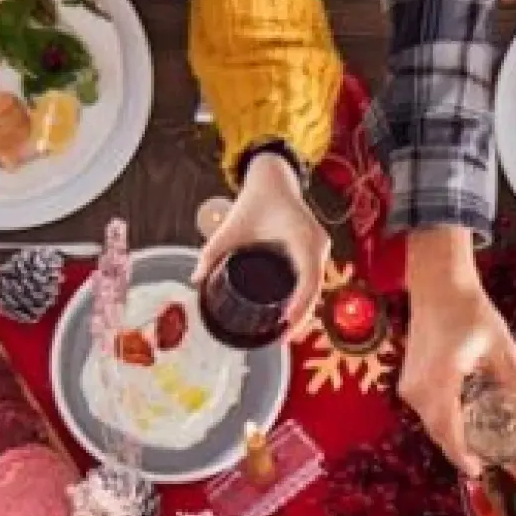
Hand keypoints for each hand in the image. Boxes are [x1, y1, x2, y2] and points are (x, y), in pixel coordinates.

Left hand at [193, 154, 329, 340]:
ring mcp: (320, 248)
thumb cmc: (256, 200)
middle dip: (301, 315)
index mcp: (302, 238)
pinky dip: (305, 296)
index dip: (300, 305)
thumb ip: (211, 252)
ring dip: (304, 308)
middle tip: (281, 338)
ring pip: (317, 286)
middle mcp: (318, 244)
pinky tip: (293, 312)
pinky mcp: (317, 250)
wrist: (274, 178)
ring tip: (285, 330)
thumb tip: (195, 279)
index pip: (308, 280)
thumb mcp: (232, 228)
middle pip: (315, 289)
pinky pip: (315, 278)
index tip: (286, 323)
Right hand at [397, 228, 515, 476]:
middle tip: (482, 465)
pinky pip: (425, 410)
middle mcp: (420, 387)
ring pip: (430, 423)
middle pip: (437, 433)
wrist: (437, 285)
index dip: (463, 456)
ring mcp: (410, 384)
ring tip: (474, 447)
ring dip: (450, 436)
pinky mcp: (408, 379)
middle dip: (458, 451)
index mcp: (442, 381)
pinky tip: (461, 422)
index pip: (449, 431)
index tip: (479, 472)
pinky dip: (442, 420)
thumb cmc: (470, 311)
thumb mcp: (500, 347)